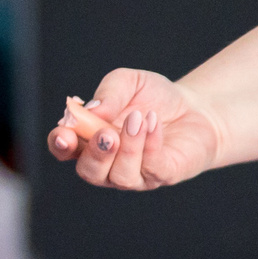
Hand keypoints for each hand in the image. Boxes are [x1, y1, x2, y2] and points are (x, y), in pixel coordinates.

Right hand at [46, 68, 226, 190]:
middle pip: (88, 171)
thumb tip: (91, 110)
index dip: (60, 144)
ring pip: (120, 174)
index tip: (65, 133)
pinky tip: (153, 122)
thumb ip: (109, 92)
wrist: (197, 108)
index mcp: (90, 139)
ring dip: (128, 146)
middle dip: (95, 153)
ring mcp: (135, 174)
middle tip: (107, 133)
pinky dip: (150, 145)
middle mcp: (108, 162)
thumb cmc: (155, 97)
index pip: (64, 149)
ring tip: (138, 118)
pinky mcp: (161, 176)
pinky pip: (151, 168)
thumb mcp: (130, 82)